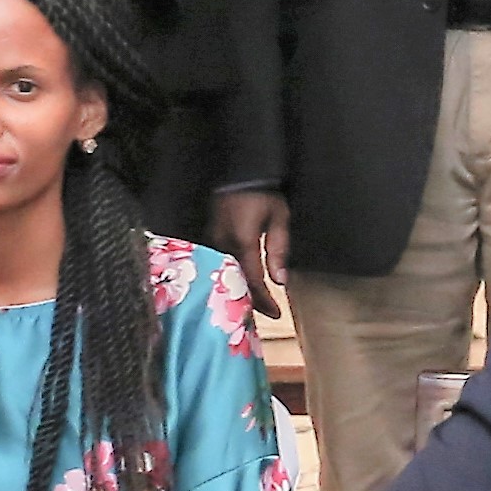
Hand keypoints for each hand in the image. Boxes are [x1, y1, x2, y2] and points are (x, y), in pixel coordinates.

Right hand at [210, 187, 292, 318]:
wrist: (240, 176)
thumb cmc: (263, 196)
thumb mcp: (279, 220)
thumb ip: (279, 250)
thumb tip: (280, 281)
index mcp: (242, 241)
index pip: (253, 279)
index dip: (264, 299)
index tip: (277, 313)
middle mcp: (223, 245)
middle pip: (236, 281)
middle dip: (250, 301)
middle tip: (266, 314)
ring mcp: (213, 241)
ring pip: (226, 275)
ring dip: (240, 291)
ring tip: (255, 305)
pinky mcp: (211, 238)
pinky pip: (220, 265)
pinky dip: (232, 277)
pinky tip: (240, 285)